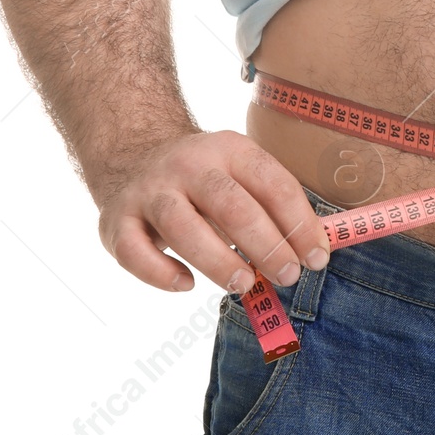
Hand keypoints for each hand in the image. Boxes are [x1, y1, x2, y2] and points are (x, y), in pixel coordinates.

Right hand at [94, 130, 331, 293]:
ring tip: (244, 285)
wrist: (133, 154)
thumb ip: (272, 207)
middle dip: (267, 245)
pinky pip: (134, 251)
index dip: (300, 223)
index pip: (273, 183)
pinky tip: (185, 284)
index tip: (317, 258)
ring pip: (182, 226)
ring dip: (218, 260)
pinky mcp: (116, 220)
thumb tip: (313, 253)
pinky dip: (160, 273)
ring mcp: (150, 191)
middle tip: (288, 276)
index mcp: (230, 150)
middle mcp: (188, 165)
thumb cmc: (205, 180)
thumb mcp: (240, 173)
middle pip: (231, 205)